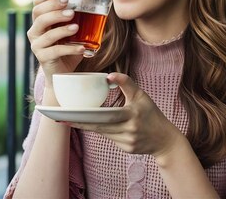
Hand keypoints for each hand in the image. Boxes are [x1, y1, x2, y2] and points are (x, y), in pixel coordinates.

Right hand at [27, 0, 84, 78]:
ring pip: (47, 33)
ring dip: (63, 29)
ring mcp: (37, 45)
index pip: (37, 5)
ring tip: (77, 27)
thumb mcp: (72, 32)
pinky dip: (70, 48)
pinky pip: (56, 51)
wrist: (62, 73)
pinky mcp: (43, 58)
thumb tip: (99, 6)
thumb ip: (78, 19)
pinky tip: (82, 48)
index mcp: (40, 22)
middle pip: (39, 15)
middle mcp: (35, 32)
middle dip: (54, 8)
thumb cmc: (68, 49)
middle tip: (71, 9)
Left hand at [68, 73, 182, 156]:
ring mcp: (127, 142)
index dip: (86, 115)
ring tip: (68, 120)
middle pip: (98, 126)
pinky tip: (91, 125)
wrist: (165, 139)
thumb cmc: (152, 114)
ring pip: (101, 132)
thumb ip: (126, 83)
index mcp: (132, 115)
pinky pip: (108, 138)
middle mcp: (128, 130)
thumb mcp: (141, 96)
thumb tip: (108, 75)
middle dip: (79, 123)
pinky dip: (100, 130)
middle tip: (60, 118)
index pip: (105, 116)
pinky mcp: (126, 149)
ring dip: (86, 126)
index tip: (69, 113)